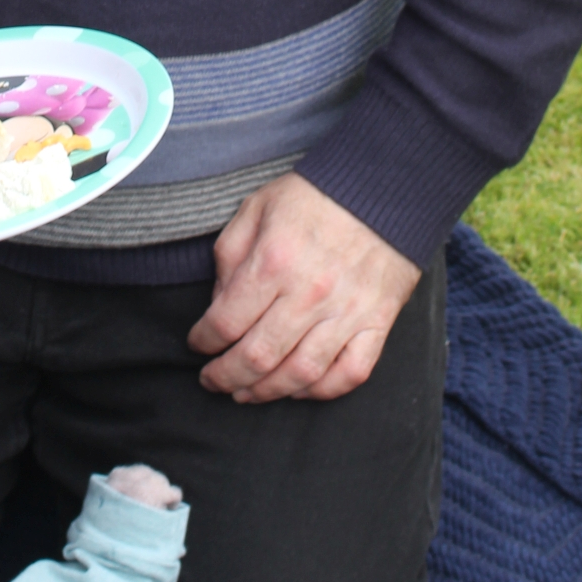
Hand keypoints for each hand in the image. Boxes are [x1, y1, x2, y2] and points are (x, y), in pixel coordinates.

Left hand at [188, 172, 420, 402]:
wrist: (384, 188)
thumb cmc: (314, 196)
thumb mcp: (256, 208)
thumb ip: (229, 256)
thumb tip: (218, 305)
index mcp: (273, 262)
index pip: (225, 322)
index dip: (203, 341)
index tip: (198, 344)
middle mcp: (309, 293)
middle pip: (257, 357)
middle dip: (226, 376)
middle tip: (213, 380)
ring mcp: (347, 313)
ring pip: (300, 374)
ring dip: (266, 392)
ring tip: (246, 393)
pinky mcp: (377, 323)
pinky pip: (350, 373)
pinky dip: (321, 390)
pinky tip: (299, 389)